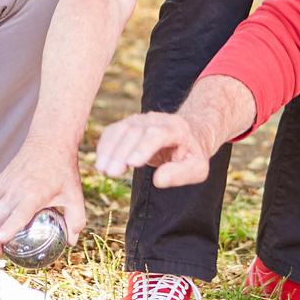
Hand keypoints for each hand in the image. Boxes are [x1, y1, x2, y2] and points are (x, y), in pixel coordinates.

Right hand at [0, 146, 87, 252]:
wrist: (49, 141)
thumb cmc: (63, 169)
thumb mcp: (75, 195)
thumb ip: (76, 219)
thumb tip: (72, 241)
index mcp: (33, 195)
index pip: (15, 216)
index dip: (5, 231)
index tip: (0, 243)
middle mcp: (15, 189)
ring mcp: (5, 184)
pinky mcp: (0, 179)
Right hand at [93, 112, 216, 187]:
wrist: (191, 133)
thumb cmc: (193, 154)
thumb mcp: (198, 168)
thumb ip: (181, 174)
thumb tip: (158, 180)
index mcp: (177, 128)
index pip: (158, 134)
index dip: (144, 147)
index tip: (132, 164)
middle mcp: (157, 120)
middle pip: (135, 131)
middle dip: (121, 151)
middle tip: (112, 173)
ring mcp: (142, 120)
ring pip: (121, 129)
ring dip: (109, 149)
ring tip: (103, 170)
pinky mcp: (130, 124)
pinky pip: (114, 131)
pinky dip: (105, 146)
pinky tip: (101, 162)